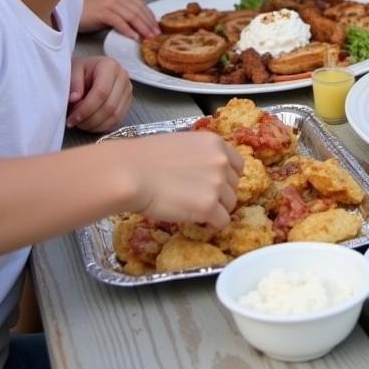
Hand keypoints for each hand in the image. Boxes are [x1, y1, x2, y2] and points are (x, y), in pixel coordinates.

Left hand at [67, 56, 131, 132]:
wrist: (89, 70)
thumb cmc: (80, 71)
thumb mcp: (72, 70)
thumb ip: (74, 83)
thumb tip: (75, 98)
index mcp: (109, 66)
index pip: (101, 93)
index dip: (86, 109)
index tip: (71, 119)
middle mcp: (123, 77)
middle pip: (109, 106)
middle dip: (89, 119)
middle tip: (74, 122)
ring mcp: (128, 90)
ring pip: (114, 116)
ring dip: (95, 125)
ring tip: (80, 123)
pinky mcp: (128, 101)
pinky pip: (118, 120)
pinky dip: (102, 126)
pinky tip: (90, 124)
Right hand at [81, 0, 159, 38]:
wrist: (72, 12)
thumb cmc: (93, 14)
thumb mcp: (113, 11)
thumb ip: (126, 15)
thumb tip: (142, 27)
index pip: (142, 6)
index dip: (151, 18)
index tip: (158, 29)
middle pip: (139, 11)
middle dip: (149, 24)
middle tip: (155, 36)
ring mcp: (110, 4)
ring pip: (131, 16)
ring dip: (141, 28)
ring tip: (147, 38)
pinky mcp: (102, 12)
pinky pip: (118, 21)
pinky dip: (127, 29)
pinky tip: (133, 37)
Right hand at [112, 133, 243, 229]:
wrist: (131, 173)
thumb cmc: (145, 158)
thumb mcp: (182, 144)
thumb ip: (200, 156)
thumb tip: (203, 172)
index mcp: (215, 143)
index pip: (237, 165)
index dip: (226, 177)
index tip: (214, 184)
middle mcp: (221, 161)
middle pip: (234, 186)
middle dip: (220, 193)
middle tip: (199, 198)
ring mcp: (217, 184)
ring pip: (230, 204)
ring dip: (215, 209)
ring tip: (193, 209)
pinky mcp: (208, 207)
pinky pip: (222, 222)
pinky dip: (212, 224)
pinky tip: (197, 221)